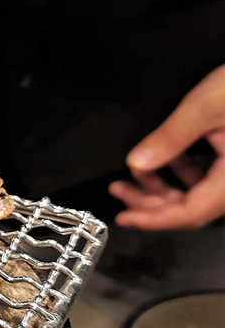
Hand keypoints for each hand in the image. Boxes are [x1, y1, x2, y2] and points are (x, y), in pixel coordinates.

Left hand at [109, 64, 224, 229]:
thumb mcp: (204, 108)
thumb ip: (170, 138)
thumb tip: (136, 163)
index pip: (192, 213)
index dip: (154, 219)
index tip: (124, 217)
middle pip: (193, 208)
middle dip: (151, 202)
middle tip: (118, 190)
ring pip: (199, 195)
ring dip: (164, 188)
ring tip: (132, 174)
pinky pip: (209, 180)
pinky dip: (183, 174)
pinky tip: (164, 159)